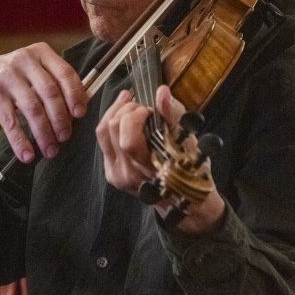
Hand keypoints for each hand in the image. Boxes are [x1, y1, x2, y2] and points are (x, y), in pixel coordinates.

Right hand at [0, 43, 86, 161]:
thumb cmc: (13, 80)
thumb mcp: (33, 73)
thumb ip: (55, 83)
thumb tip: (80, 108)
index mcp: (39, 52)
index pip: (64, 73)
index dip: (75, 95)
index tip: (80, 114)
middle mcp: (23, 60)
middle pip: (50, 93)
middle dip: (61, 119)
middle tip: (65, 137)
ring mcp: (5, 76)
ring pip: (32, 108)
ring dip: (44, 133)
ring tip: (50, 150)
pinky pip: (10, 121)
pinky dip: (20, 141)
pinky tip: (27, 154)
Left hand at [96, 84, 224, 233]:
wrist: (185, 202)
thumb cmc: (191, 170)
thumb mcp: (188, 141)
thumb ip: (173, 115)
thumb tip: (162, 92)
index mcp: (148, 168)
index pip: (128, 137)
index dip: (136, 114)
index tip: (150, 109)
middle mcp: (128, 174)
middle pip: (112, 129)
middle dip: (125, 109)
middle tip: (141, 105)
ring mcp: (116, 175)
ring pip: (103, 133)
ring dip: (115, 112)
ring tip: (129, 103)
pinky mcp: (111, 174)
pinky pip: (103, 142)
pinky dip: (112, 125)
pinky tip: (125, 118)